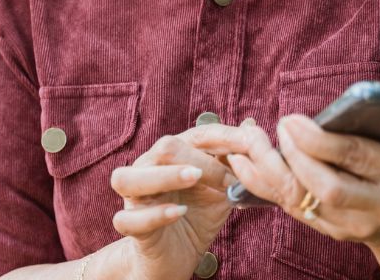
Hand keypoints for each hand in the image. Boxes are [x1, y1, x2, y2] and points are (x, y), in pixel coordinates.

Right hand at [109, 127, 238, 279]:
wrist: (177, 255)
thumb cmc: (197, 215)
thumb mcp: (222, 189)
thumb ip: (234, 163)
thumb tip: (250, 125)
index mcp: (174, 154)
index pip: (198, 135)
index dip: (225, 137)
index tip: (251, 145)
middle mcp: (149, 168)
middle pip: (165, 148)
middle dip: (200, 159)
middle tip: (228, 179)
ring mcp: (135, 197)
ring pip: (130, 178)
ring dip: (165, 176)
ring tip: (193, 179)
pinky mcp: (129, 225)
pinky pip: (129, 218)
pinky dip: (154, 214)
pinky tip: (179, 212)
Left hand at [226, 87, 379, 247]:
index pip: (360, 161)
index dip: (322, 142)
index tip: (294, 118)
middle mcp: (379, 208)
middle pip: (328, 188)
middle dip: (295, 158)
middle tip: (276, 126)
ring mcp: (353, 225)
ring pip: (302, 203)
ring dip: (269, 172)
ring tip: (248, 139)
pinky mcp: (330, 231)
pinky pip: (289, 209)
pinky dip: (261, 185)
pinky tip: (242, 158)